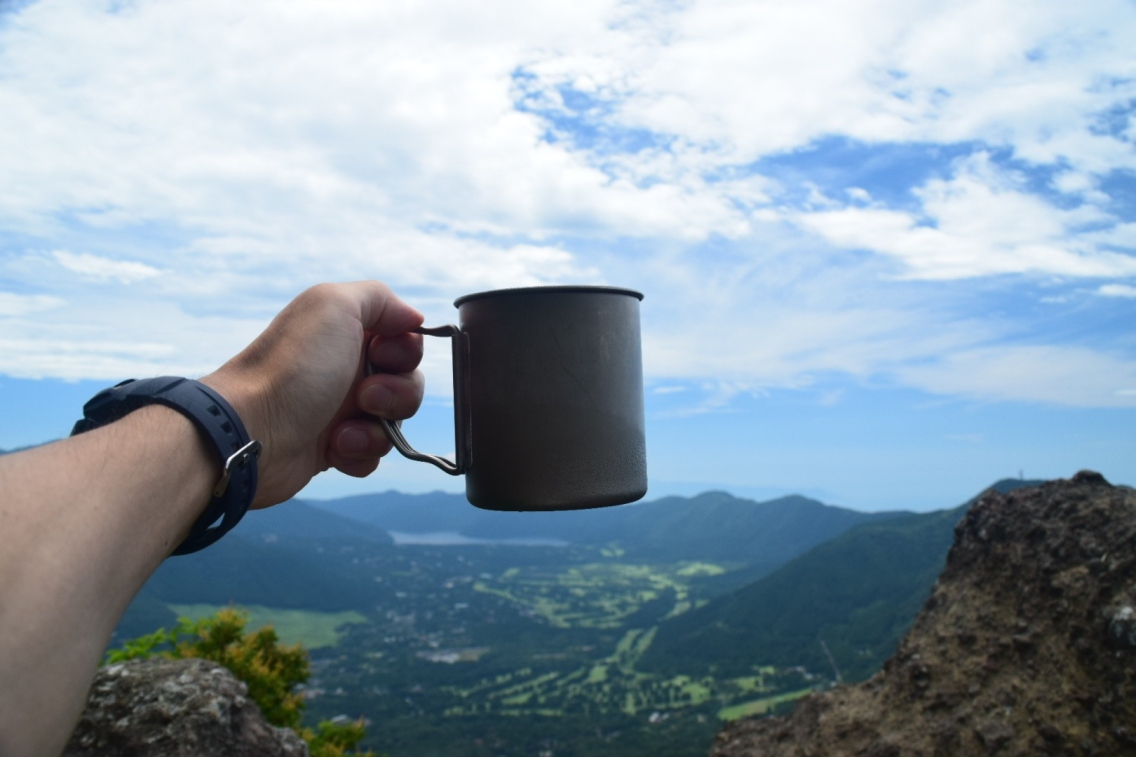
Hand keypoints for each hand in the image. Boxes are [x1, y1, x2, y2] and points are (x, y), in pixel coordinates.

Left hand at [201, 281, 424, 507]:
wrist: (251, 433)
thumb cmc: (292, 369)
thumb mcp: (334, 305)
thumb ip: (380, 298)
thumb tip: (413, 317)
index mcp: (347, 332)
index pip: (405, 338)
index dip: (404, 350)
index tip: (379, 354)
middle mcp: (346, 366)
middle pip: (408, 380)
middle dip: (398, 392)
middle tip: (364, 396)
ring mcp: (341, 408)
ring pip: (395, 420)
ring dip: (378, 428)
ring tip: (341, 432)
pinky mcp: (335, 447)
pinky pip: (374, 452)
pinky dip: (360, 453)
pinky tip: (334, 449)